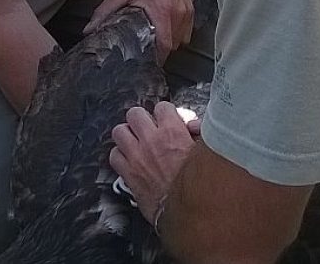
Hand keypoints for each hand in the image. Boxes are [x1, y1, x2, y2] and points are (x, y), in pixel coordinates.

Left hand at [85, 0, 192, 62]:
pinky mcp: (190, 1)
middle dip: (164, 50)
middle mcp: (179, 11)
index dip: (159, 57)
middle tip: (151, 52)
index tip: (150, 62)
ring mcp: (187, 6)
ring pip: (184, 35)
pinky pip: (188, 24)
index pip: (166, 46)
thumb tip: (90, 29)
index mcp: (164, 11)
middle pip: (176, 44)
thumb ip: (105, 12)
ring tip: (159, 40)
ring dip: (173, 40)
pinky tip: (168, 25)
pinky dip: (180, 28)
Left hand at [110, 102, 195, 223]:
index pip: (162, 107)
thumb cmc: (199, 185)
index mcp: (173, 132)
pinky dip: (120, 155)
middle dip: (141, 119)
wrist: (186, 212)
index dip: (165, 113)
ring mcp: (136, 156)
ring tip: (134, 141)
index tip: (167, 120)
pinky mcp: (128, 173)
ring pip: (119, 131)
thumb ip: (199, 134)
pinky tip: (129, 159)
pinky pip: (114, 155)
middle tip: (147, 127)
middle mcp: (151, 140)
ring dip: (127, 135)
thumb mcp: (205, 153)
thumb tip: (192, 126)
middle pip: (135, 114)